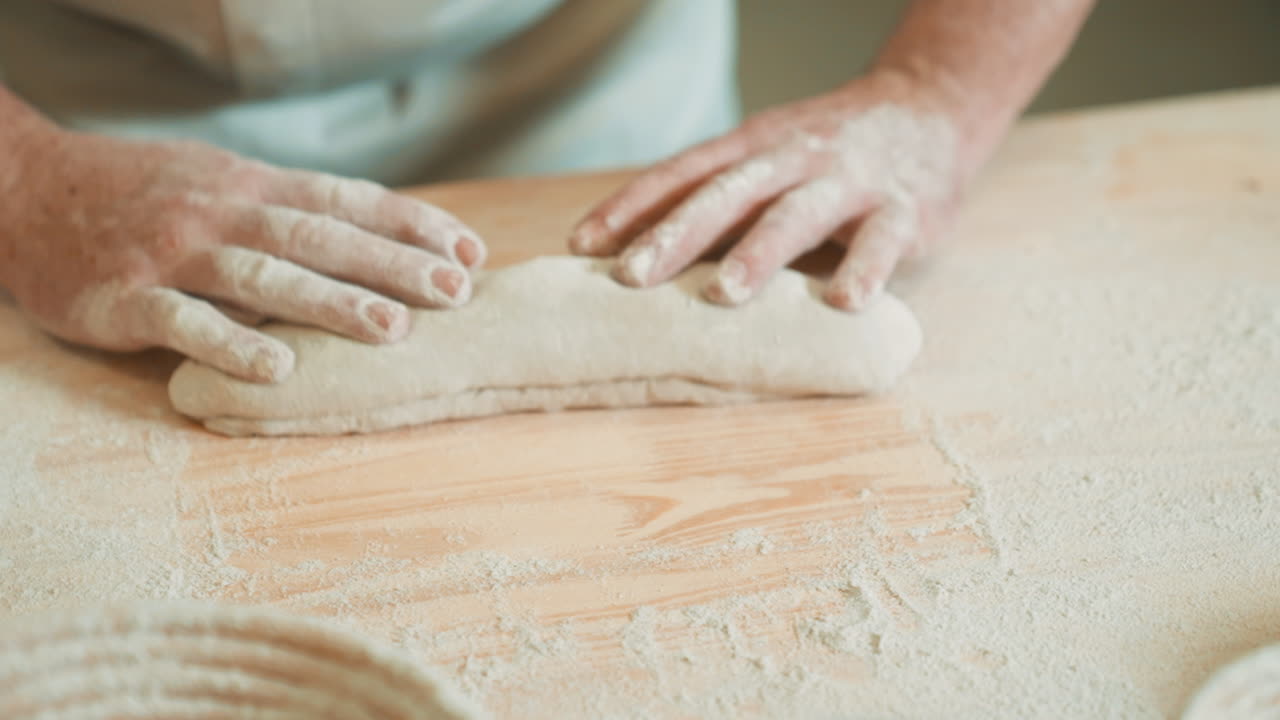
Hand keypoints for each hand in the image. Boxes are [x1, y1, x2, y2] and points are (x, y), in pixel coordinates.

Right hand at [0, 127, 485, 381]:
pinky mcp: (125, 297)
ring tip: (392, 328)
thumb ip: (289, 211)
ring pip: (263, 276)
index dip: (410, 226)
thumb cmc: (143, 194)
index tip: (469, 251)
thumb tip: (376, 240)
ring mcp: (173, 253)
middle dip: (392, 264)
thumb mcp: (221, 182)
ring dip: (330, 301)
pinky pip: (184, 321)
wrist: (27, 191)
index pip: (345, 202)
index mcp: (250, 186)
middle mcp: (221, 213)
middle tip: (455, 293)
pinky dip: (232, 344)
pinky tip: (278, 370)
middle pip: (319, 237)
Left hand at [569, 72, 971, 310]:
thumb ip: (720, 204)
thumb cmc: (828, 154)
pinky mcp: (904, 208)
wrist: (932, 107)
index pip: (682, 174)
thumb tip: (638, 258)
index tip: (581, 246)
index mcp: (752, 148)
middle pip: (726, 194)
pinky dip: (866, 270)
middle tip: (631, 278)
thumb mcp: (768, 162)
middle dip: (676, 235)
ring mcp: (848, 181)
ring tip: (723, 293)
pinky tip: (844, 303)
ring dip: (758, 253)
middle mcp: (793, 157)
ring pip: (796, 214)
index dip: (631, 208)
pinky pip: (883, 241)